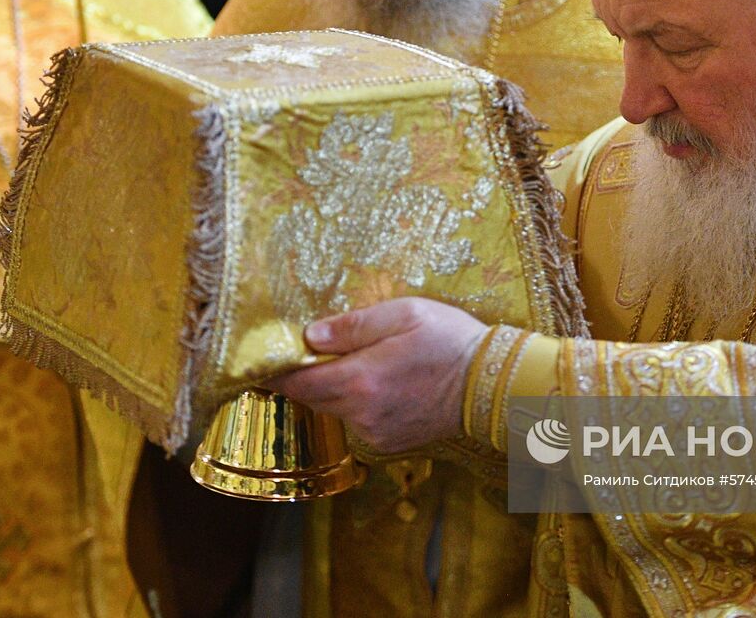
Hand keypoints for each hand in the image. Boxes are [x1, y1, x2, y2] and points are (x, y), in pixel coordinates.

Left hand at [266, 297, 489, 454]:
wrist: (493, 384)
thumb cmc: (450, 340)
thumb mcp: (404, 314)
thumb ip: (353, 325)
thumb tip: (310, 336)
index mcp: (359, 379)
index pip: (297, 382)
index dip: (275, 372)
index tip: (262, 361)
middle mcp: (360, 413)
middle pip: (313, 398)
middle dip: (305, 378)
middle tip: (304, 354)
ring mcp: (375, 433)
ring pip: (337, 409)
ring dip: (336, 389)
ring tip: (358, 363)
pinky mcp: (389, 442)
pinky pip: (359, 421)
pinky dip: (360, 403)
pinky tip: (384, 383)